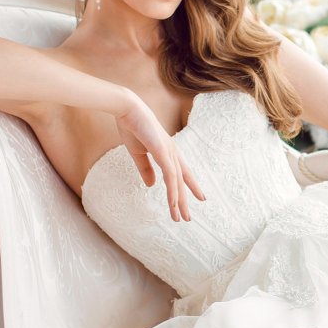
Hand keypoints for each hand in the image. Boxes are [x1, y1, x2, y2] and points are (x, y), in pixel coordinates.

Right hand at [113, 95, 204, 220]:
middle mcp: (172, 152)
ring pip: (177, 182)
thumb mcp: (138, 153)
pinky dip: (172, 190)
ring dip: (178, 201)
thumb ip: (145, 169)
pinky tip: (173, 202)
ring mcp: (169, 152)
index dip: (191, 185)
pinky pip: (170, 175)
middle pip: (182, 181)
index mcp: (168, 151)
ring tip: (180, 217)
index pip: (183, 172)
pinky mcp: (162, 151)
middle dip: (185, 200)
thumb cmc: (132, 127)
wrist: (126, 109)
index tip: (200, 198)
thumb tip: (152, 185)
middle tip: (188, 218)